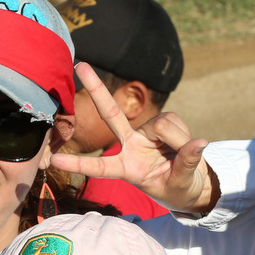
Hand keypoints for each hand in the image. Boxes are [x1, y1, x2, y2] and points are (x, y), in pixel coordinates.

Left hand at [49, 62, 217, 212]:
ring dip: (177, 139)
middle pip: (111, 113)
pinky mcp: (161, 123)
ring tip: (181, 156)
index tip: (55, 160)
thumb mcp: (181, 185)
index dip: (79, 163)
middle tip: (80, 65)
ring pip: (161, 123)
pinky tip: (183, 144)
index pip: (100, 166)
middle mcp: (131, 145)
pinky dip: (184, 134)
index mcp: (127, 167)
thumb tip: (199, 142)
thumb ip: (186, 164)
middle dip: (97, 90)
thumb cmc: (179, 189)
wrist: (191, 184)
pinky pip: (174, 120)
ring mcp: (145, 132)